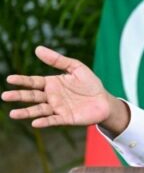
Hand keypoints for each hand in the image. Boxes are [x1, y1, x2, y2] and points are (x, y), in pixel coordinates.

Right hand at [2, 46, 128, 133]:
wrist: (104, 100)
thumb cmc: (90, 84)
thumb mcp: (76, 68)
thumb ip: (58, 60)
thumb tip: (37, 49)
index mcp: (52, 83)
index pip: (33, 82)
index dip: (22, 81)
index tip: (10, 79)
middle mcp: (51, 97)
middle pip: (32, 96)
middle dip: (19, 96)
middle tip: (4, 96)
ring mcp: (57, 108)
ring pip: (39, 110)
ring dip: (26, 112)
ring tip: (13, 114)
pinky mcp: (66, 118)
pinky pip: (53, 120)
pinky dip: (44, 122)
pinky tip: (35, 123)